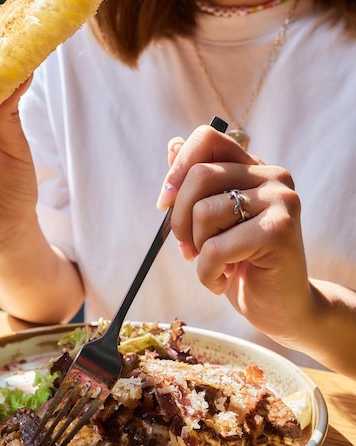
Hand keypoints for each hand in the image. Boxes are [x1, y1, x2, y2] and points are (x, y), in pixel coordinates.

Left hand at [157, 124, 312, 343]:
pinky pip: (216, 248)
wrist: (281, 308)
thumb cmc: (242, 264)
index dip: (178, 168)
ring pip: (204, 212)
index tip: (164, 203)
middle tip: (187, 248)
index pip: (207, 138)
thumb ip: (195, 185)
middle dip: (178, 219)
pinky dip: (207, 273)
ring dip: (197, 251)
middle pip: (199, 176)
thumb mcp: (212, 223)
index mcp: (253, 168)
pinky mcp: (279, 231)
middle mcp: (271, 176)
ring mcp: (280, 201)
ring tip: (214, 266)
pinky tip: (223, 281)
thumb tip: (173, 144)